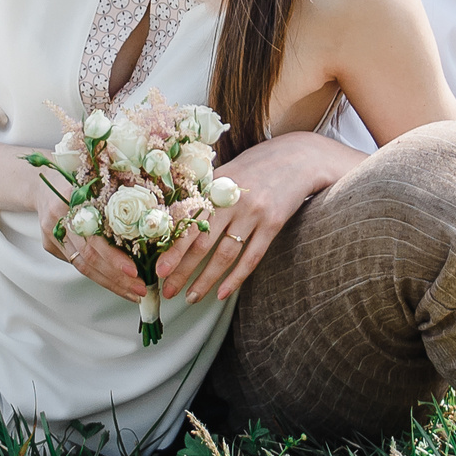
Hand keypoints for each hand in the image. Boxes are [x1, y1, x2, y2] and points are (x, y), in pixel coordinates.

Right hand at [33, 181, 150, 302]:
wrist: (40, 182)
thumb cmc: (75, 177)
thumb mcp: (94, 179)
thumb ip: (114, 197)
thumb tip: (149, 220)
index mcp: (71, 201)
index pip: (94, 239)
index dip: (113, 258)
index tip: (134, 271)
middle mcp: (59, 220)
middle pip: (88, 258)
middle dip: (116, 278)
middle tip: (140, 289)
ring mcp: (52, 234)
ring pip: (82, 266)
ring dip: (110, 283)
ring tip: (132, 292)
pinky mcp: (50, 245)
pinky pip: (77, 263)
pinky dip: (98, 274)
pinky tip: (116, 282)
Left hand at [153, 133, 350, 302]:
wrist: (297, 158)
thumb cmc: (255, 166)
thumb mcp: (225, 173)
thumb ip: (202, 195)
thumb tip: (171, 223)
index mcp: (214, 186)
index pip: (187, 223)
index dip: (172, 248)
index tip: (158, 269)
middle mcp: (232, 200)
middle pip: (202, 243)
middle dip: (182, 270)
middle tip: (167, 290)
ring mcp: (254, 213)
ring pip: (224, 255)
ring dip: (205, 280)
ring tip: (191, 297)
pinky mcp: (273, 224)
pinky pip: (251, 258)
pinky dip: (235, 278)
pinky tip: (222, 293)